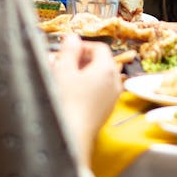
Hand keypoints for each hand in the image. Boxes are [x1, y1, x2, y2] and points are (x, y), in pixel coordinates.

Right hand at [51, 36, 120, 154]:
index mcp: (106, 69)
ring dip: (81, 73)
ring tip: (62, 77)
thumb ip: (69, 50)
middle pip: (100, 62)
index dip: (83, 45)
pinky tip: (68, 93)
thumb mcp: (64, 70)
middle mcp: (114, 82)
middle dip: (80, 59)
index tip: (68, 48)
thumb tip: (73, 38)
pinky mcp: (104, 111)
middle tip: (62, 62)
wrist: (70, 137)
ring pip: (98, 77)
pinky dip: (85, 87)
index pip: (100, 47)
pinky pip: (97, 92)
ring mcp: (111, 98)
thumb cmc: (67, 104)